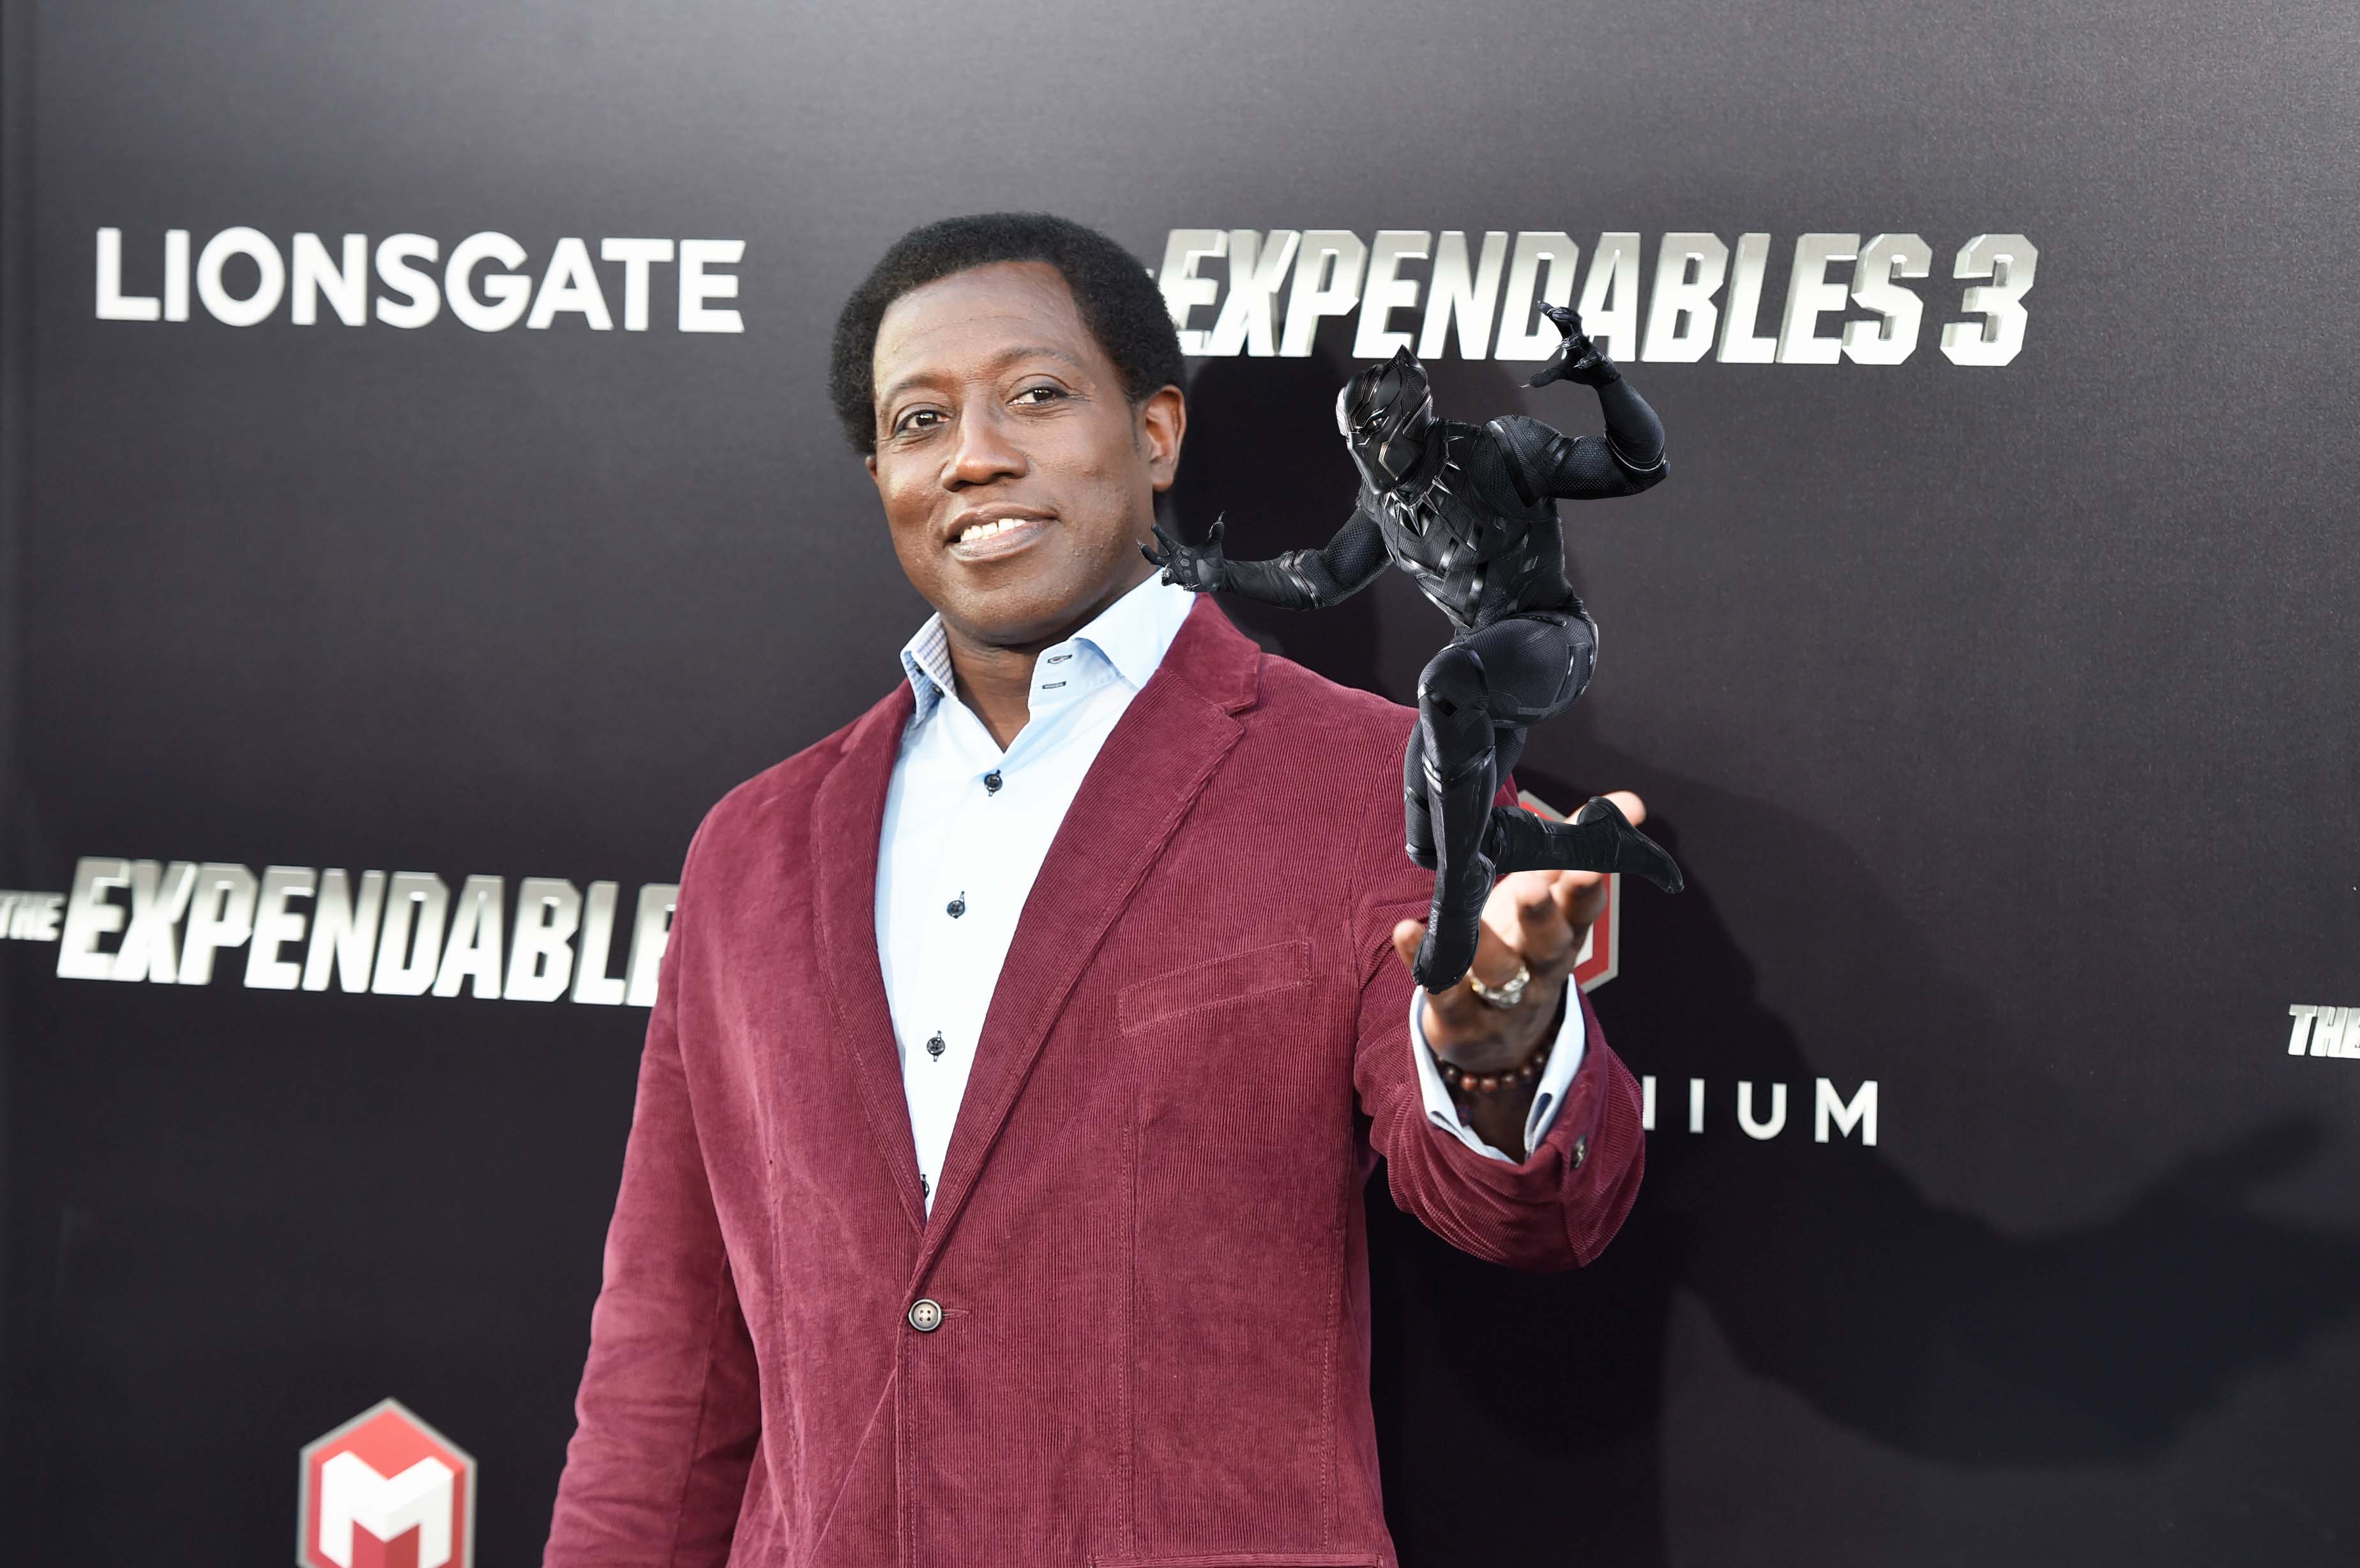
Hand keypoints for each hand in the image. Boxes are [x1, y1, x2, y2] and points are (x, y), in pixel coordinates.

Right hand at [1141, 515, 1227, 592]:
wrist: (1220, 573)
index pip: (1166, 541)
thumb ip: (1216, 534)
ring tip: (1167, 573)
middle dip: (1148, 553)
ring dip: (1165, 575)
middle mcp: (1175, 563)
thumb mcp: (1215, 544)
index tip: (1153, 526)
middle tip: (1142, 546)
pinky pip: (1181, 585)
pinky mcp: (1186, 584)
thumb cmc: (1213, 557)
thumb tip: (1220, 522)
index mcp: (1179, 551)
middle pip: (1156, 559)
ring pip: (1165, 576)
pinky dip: (1183, 584)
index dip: (1160, 534)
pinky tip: (1186, 584)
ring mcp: (1179, 574)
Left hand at [1390, 789, 1642, 1069]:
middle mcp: (1539, 967)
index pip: (1582, 911)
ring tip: (1470, 918)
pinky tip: (1405, 930)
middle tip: (1531, 887)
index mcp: (1565, 933)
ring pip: (1497, 971)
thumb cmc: (1525, 946)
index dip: (1585, 890)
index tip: (1588, 866)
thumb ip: (1579, 850)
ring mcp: (1501, 998)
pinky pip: (1442, 990)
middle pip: (1547, 945)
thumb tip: (1632, 803)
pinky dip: (1424, 961)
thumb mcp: (1554, 901)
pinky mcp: (1460, 1017)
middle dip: (1541, 917)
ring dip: (1487, 945)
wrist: (1497, 1038)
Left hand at [1526, 303, 1618, 388]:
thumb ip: (1548, 375)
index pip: (1562, 323)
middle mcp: (1582, 341)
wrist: (1602, 379)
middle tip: (1552, 313)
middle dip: (1565, 316)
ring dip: (1575, 340)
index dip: (1553, 313)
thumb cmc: (1582, 370)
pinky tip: (1579, 365)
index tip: (1540, 303)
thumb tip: (1530, 383)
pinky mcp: (1600, 361)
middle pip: (1576, 322)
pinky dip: (1587, 361)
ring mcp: (1592, 350)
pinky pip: (1595, 358)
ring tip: (1563, 343)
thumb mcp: (1561, 373)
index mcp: (1572, 339)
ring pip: (1585, 340)